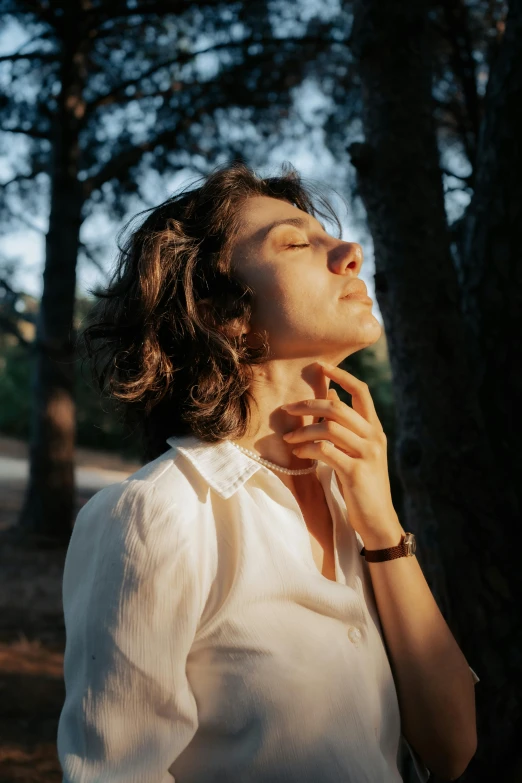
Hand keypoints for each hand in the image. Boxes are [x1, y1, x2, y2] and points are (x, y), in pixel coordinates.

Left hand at [281, 361, 401, 541]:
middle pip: (337, 407)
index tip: (321, 366)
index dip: (341, 375)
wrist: (377, 520)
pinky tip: (298, 452)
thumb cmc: (362, 484)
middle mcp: (374, 437)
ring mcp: (366, 454)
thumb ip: (346, 425)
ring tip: (288, 437)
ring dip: (303, 430)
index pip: (361, 391)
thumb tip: (330, 394)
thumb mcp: (357, 450)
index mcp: (375, 429)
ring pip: (329, 428)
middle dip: (309, 404)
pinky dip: (308, 448)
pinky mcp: (355, 472)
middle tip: (288, 409)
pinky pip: (325, 451)